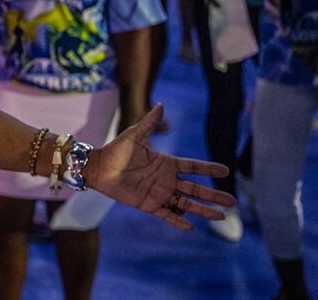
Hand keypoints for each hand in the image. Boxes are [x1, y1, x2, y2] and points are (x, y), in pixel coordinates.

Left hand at [86, 104, 235, 229]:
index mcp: (166, 163)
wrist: (98, 167)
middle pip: (196, 189)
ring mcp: (159, 193)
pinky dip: (178, 221)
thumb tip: (161, 104)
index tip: (226, 171)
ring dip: (203, 210)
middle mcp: (167, 180)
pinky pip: (167, 214)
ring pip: (187, 204)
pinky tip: (191, 227)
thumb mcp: (135, 135)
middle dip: (214, 195)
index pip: (193, 167)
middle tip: (233, 201)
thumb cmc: (116, 150)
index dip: (209, 169)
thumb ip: (150, 122)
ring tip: (221, 217)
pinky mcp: (149, 205)